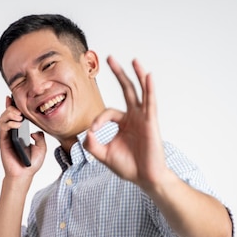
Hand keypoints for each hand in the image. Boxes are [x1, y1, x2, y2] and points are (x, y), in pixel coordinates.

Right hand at [0, 96, 46, 177]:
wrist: (24, 174)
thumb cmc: (31, 163)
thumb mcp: (42, 148)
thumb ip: (40, 137)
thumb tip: (36, 131)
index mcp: (20, 132)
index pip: (15, 116)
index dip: (14, 106)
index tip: (14, 97)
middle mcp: (12, 132)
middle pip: (8, 114)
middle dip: (12, 107)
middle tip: (20, 110)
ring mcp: (7, 136)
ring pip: (3, 118)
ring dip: (10, 113)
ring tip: (19, 116)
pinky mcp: (3, 140)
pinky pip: (3, 127)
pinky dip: (9, 122)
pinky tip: (16, 124)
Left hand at [84, 56, 168, 191]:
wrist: (145, 178)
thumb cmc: (128, 167)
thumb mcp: (104, 155)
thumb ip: (92, 145)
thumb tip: (85, 133)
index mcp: (123, 123)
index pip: (108, 112)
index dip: (98, 120)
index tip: (93, 131)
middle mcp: (134, 117)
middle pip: (126, 90)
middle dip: (118, 74)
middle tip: (109, 58)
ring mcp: (144, 118)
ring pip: (140, 92)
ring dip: (137, 76)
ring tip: (134, 60)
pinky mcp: (151, 123)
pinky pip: (150, 103)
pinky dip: (149, 89)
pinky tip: (148, 76)